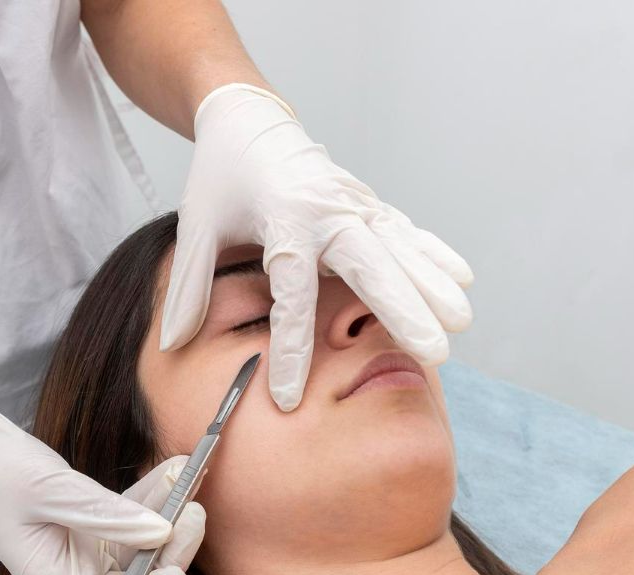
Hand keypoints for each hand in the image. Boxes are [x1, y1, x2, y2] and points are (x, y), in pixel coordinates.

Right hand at [0, 407, 205, 574]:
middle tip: (192, 515)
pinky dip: (158, 498)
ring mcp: (89, 552)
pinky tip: (175, 469)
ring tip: (189, 481)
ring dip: (172, 520)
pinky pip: (138, 519)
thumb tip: (159, 530)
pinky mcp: (99, 524)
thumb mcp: (46, 489)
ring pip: (146, 552)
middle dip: (172, 557)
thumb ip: (104, 513)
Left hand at [160, 83, 475, 411]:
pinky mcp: (367, 203)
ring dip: (432, 285)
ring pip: (400, 248)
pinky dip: (434, 254)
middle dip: (403, 310)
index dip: (292, 347)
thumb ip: (188, 285)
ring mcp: (354, 204)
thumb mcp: (195, 226)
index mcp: (283, 219)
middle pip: (372, 266)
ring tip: (461, 324)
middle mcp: (327, 211)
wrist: (248, 118)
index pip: (291, 293)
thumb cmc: (221, 176)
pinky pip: (406, 231)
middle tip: (432, 352)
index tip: (290, 396)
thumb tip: (171, 344)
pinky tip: (462, 280)